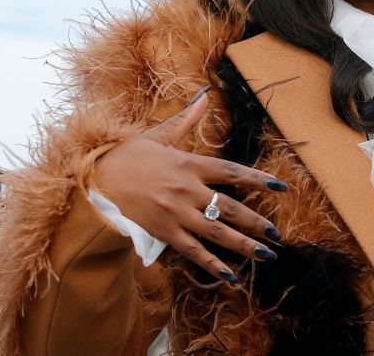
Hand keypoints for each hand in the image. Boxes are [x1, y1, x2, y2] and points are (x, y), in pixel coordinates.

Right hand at [94, 86, 288, 281]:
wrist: (93, 182)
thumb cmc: (123, 158)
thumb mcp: (155, 136)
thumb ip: (184, 120)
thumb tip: (204, 95)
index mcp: (187, 164)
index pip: (230, 172)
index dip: (257, 180)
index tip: (280, 187)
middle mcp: (186, 190)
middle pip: (230, 207)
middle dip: (256, 221)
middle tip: (277, 233)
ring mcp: (176, 213)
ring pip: (217, 232)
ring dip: (245, 245)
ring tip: (267, 255)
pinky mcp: (163, 233)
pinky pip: (193, 251)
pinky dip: (213, 265)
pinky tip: (232, 277)